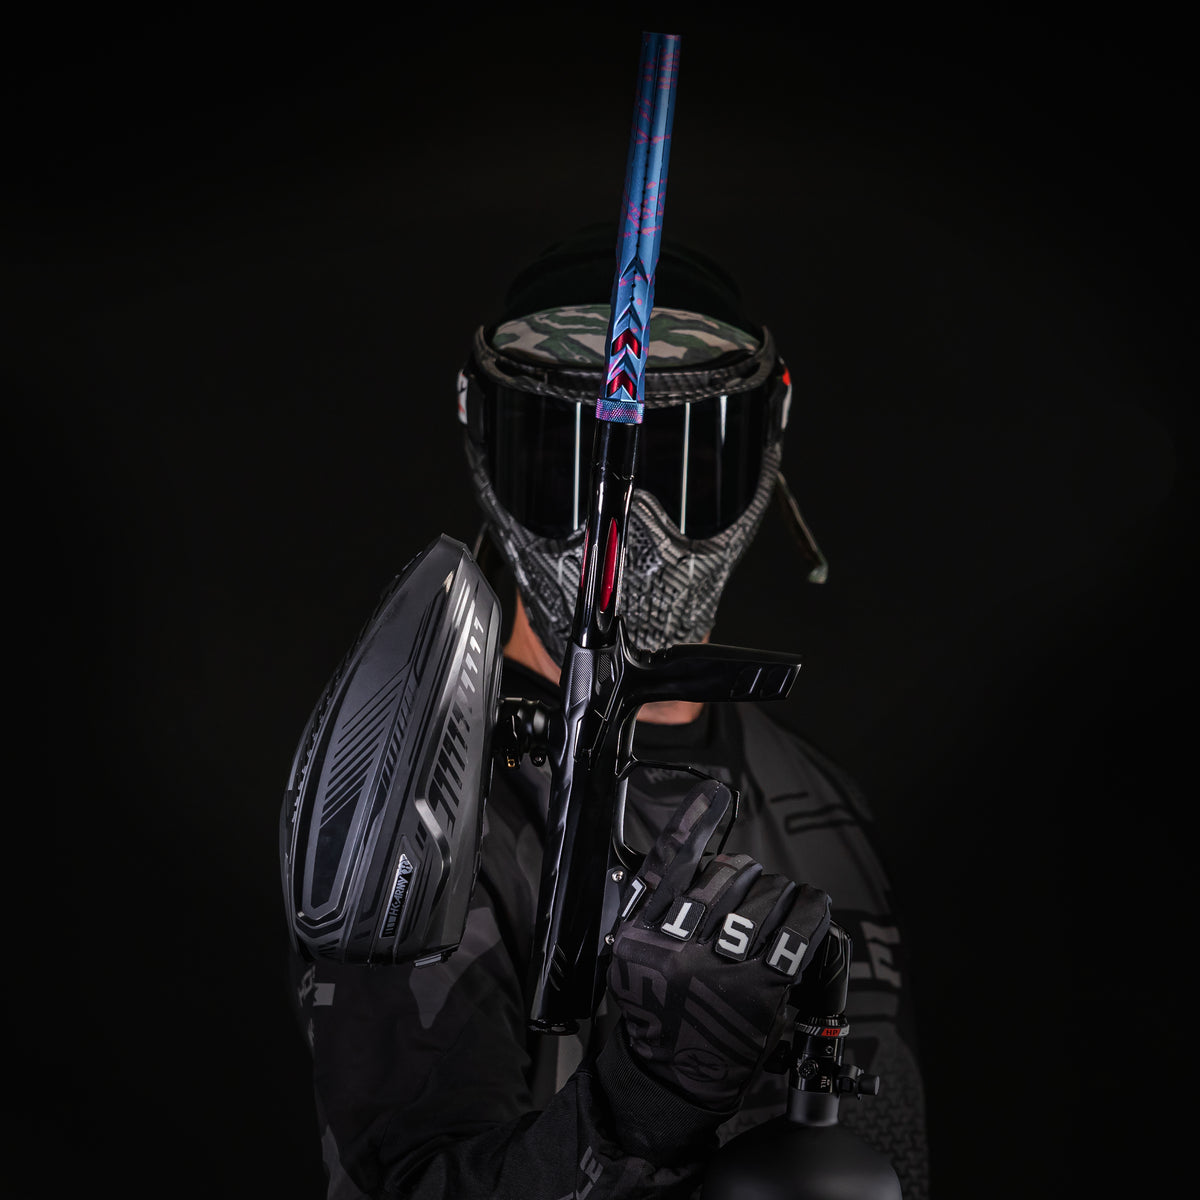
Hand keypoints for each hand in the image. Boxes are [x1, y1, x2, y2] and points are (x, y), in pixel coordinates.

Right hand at [607, 778, 831, 1110]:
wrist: (669, 1079)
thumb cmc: (656, 1015)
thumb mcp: (634, 955)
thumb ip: (652, 907)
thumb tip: (689, 858)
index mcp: (643, 930)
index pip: (668, 860)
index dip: (693, 821)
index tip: (714, 795)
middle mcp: (677, 943)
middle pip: (729, 874)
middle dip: (750, 879)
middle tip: (755, 897)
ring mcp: (718, 965)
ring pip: (766, 897)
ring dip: (783, 896)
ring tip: (785, 908)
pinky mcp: (758, 988)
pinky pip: (795, 933)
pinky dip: (809, 917)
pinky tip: (812, 915)